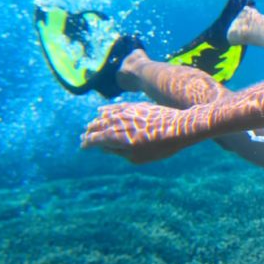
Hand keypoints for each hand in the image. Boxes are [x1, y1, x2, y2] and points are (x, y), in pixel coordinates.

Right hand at [81, 102, 198, 162]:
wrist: (180, 126)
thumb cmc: (161, 146)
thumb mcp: (138, 157)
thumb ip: (119, 153)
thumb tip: (106, 148)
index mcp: (114, 137)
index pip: (93, 140)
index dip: (87, 144)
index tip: (84, 147)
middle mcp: (116, 122)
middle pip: (96, 127)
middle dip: (90, 133)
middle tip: (85, 137)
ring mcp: (125, 112)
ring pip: (104, 116)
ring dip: (96, 121)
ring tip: (92, 126)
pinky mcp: (134, 105)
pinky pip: (114, 107)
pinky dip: (106, 110)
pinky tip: (101, 111)